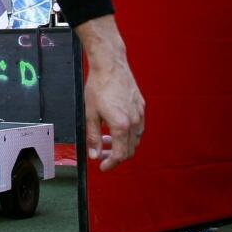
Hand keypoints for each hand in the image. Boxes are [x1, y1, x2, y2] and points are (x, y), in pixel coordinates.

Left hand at [83, 52, 144, 171]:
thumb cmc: (99, 86)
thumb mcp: (90, 114)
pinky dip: (129, 133)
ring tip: (106, 139)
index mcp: (121, 125)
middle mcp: (134, 121)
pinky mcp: (141, 106)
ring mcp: (140, 113)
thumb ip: (93, 137)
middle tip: (103, 156)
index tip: (103, 166)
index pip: (120, 155)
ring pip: (136, 139)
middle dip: (116, 156)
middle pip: (130, 149)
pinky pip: (139, 126)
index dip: (111, 164)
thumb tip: (94, 155)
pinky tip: (116, 126)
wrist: (110, 65)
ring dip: (123, 144)